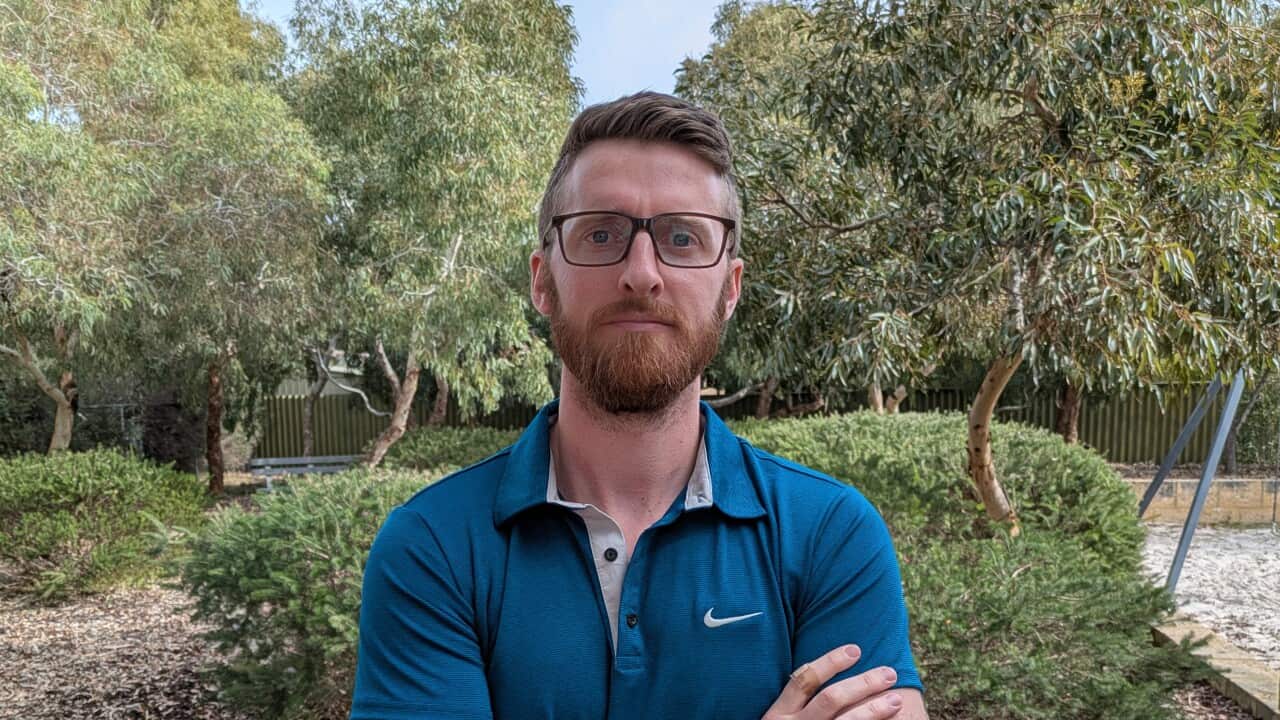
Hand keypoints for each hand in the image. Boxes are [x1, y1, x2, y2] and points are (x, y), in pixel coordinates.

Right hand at [761, 644, 902, 719]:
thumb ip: (797, 703)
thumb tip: (831, 676)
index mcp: (778, 714)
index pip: (805, 680)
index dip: (831, 662)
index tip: (856, 650)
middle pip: (831, 699)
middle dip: (863, 683)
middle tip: (889, 673)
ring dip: (874, 709)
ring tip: (896, 699)